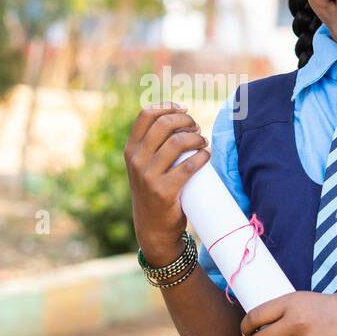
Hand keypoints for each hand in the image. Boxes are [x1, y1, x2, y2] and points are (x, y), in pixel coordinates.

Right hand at [123, 101, 209, 263]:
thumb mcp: (143, 167)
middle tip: (197, 129)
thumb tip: (180, 118)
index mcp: (130, 150)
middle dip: (186, 121)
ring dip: (196, 138)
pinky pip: (189, 165)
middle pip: (164, 124)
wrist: (153, 229)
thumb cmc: (154, 192)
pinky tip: (206, 155)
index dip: (166, 106)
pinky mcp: (164, 191)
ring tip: (203, 143)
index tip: (183, 110)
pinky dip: (202, 156)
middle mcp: (136, 160)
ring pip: (178, 142)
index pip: (145, 115)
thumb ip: (152, 146)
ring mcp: (148, 176)